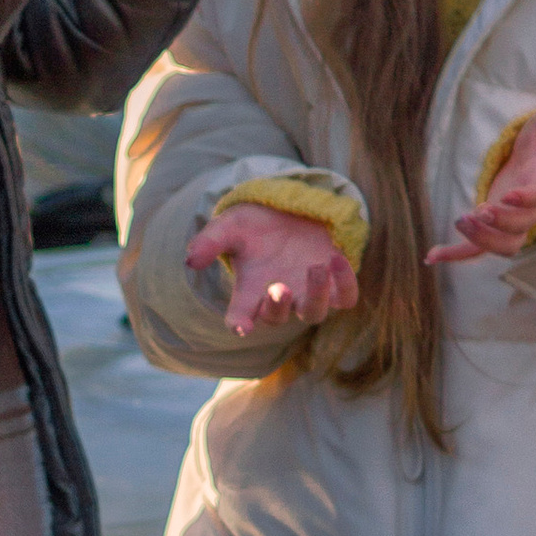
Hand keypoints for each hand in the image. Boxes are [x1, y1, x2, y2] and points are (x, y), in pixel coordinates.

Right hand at [186, 198, 359, 337]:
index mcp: (251, 292)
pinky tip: (336, 258)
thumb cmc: (256, 223)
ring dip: (315, 296)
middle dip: (278, 307)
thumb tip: (190, 261)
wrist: (293, 210)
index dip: (240, 323)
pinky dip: (345, 282)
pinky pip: (346, 296)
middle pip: (278, 318)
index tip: (240, 326)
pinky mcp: (336, 283)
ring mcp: (309, 293)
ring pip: (315, 313)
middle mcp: (280, 298)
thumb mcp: (230, 226)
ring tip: (316, 267)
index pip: (241, 317)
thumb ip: (210, 242)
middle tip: (278, 287)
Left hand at [428, 89, 535, 266]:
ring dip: (481, 239)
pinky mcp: (493, 227)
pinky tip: (430, 256)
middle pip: (519, 229)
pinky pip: (476, 250)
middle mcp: (530, 210)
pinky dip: (456, 255)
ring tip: (459, 222)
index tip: (507, 196)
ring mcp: (511, 223)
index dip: (525, 200)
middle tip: (476, 212)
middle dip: (497, 224)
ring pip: (502, 245)